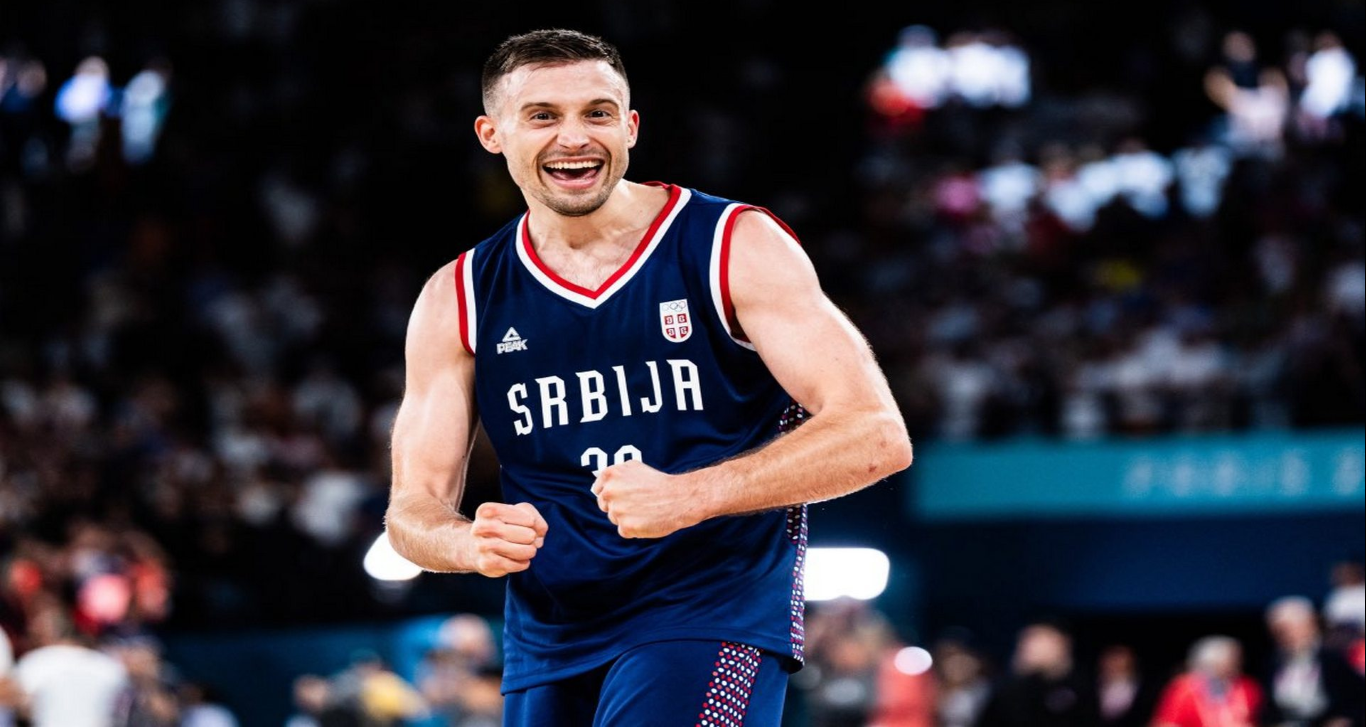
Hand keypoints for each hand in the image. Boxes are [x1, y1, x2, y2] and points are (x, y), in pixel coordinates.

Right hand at [466, 502, 547, 576]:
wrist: (475, 548)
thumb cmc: (503, 527)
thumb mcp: (518, 514)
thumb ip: (535, 519)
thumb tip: (538, 536)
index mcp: (488, 510)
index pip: (528, 518)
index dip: (533, 523)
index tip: (528, 524)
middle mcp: (481, 527)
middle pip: (527, 534)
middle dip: (533, 538)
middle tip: (530, 539)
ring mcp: (482, 546)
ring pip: (519, 551)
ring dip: (529, 551)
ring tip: (529, 550)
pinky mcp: (486, 564)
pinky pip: (513, 565)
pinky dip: (522, 563)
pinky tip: (522, 560)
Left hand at [591, 460, 706, 537]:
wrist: (680, 497)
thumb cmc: (659, 482)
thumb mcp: (634, 467)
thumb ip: (615, 475)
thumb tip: (600, 485)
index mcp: (610, 475)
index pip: (598, 490)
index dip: (611, 495)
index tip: (622, 497)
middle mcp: (610, 491)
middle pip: (605, 506)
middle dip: (618, 506)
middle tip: (638, 504)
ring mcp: (617, 510)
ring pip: (614, 519)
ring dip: (626, 518)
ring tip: (645, 510)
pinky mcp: (625, 527)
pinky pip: (623, 531)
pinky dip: (634, 529)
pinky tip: (647, 520)